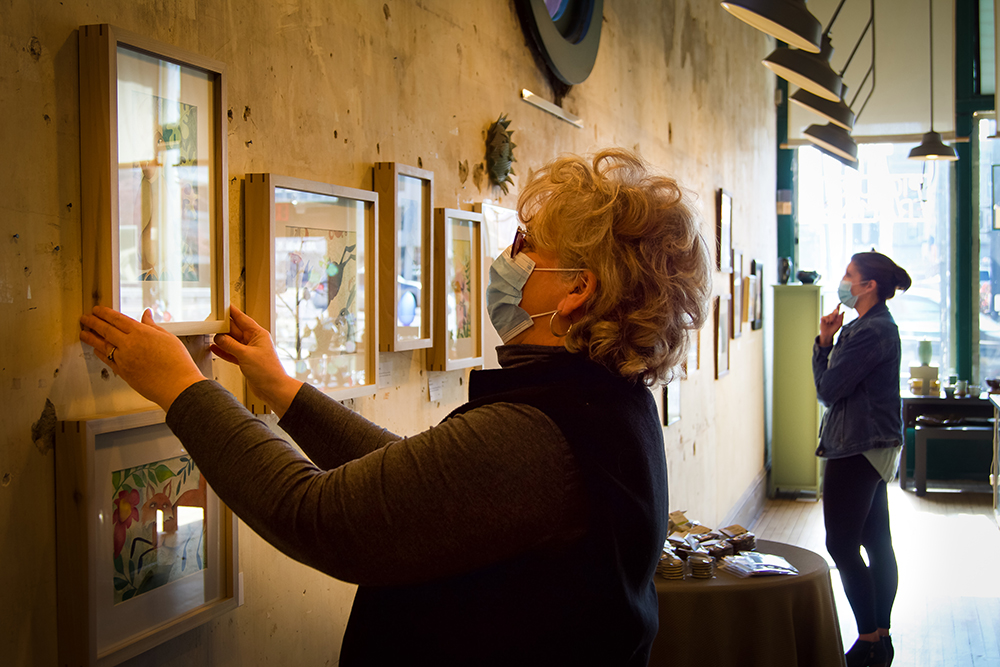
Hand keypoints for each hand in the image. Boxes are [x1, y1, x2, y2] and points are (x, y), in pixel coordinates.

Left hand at [80, 307, 206, 409]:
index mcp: (141, 333)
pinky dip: (100, 353)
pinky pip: (106, 360)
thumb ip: (153, 325)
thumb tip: (146, 315)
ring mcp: (124, 359)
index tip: (97, 309)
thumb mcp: (168, 337)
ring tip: (83, 332)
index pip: (117, 319)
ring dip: (90, 337)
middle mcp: (129, 345)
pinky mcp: (123, 372)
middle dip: (93, 322)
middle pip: (105, 330)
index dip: (105, 313)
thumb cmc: (177, 363)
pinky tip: (96, 349)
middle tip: (85, 318)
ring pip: (102, 345)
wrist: (178, 385)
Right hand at [210, 305, 302, 415]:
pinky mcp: (246, 361)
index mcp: (259, 334)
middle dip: (224, 327)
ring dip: (222, 339)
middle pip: (236, 330)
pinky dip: (223, 351)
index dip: (233, 312)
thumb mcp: (246, 355)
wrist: (273, 389)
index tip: (224, 306)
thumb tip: (219, 338)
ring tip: (210, 334)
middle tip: (211, 322)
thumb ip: (230, 345)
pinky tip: (214, 348)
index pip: (243, 319)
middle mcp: (254, 341)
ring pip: (232, 342)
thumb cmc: (268, 371)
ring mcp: (250, 351)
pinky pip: (232, 353)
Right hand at [819, 304, 843, 346]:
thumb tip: (843, 312)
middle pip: (835, 311)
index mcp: (836, 316)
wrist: (828, 334)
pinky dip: (828, 320)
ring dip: (832, 320)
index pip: (837, 310)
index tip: (840, 303)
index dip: (838, 306)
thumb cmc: (834, 329)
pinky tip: (827, 323)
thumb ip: (841, 318)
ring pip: (831, 315)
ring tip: (830, 323)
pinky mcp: (823, 318)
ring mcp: (827, 316)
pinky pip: (826, 317)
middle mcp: (831, 315)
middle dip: (835, 314)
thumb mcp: (839, 324)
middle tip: (834, 319)